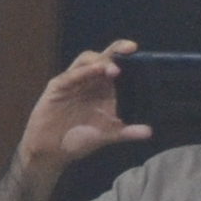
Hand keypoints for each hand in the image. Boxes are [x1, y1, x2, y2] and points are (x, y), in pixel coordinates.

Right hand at [15, 44, 149, 175]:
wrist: (51, 152)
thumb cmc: (78, 141)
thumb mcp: (106, 136)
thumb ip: (126, 132)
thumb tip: (149, 131)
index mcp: (104, 89)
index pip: (118, 67)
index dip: (129, 59)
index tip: (142, 55)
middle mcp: (90, 81)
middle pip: (104, 57)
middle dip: (117, 50)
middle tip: (131, 48)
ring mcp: (74, 81)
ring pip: (87, 60)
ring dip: (101, 61)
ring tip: (114, 68)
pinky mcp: (58, 86)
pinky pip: (72, 75)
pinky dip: (84, 71)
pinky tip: (95, 70)